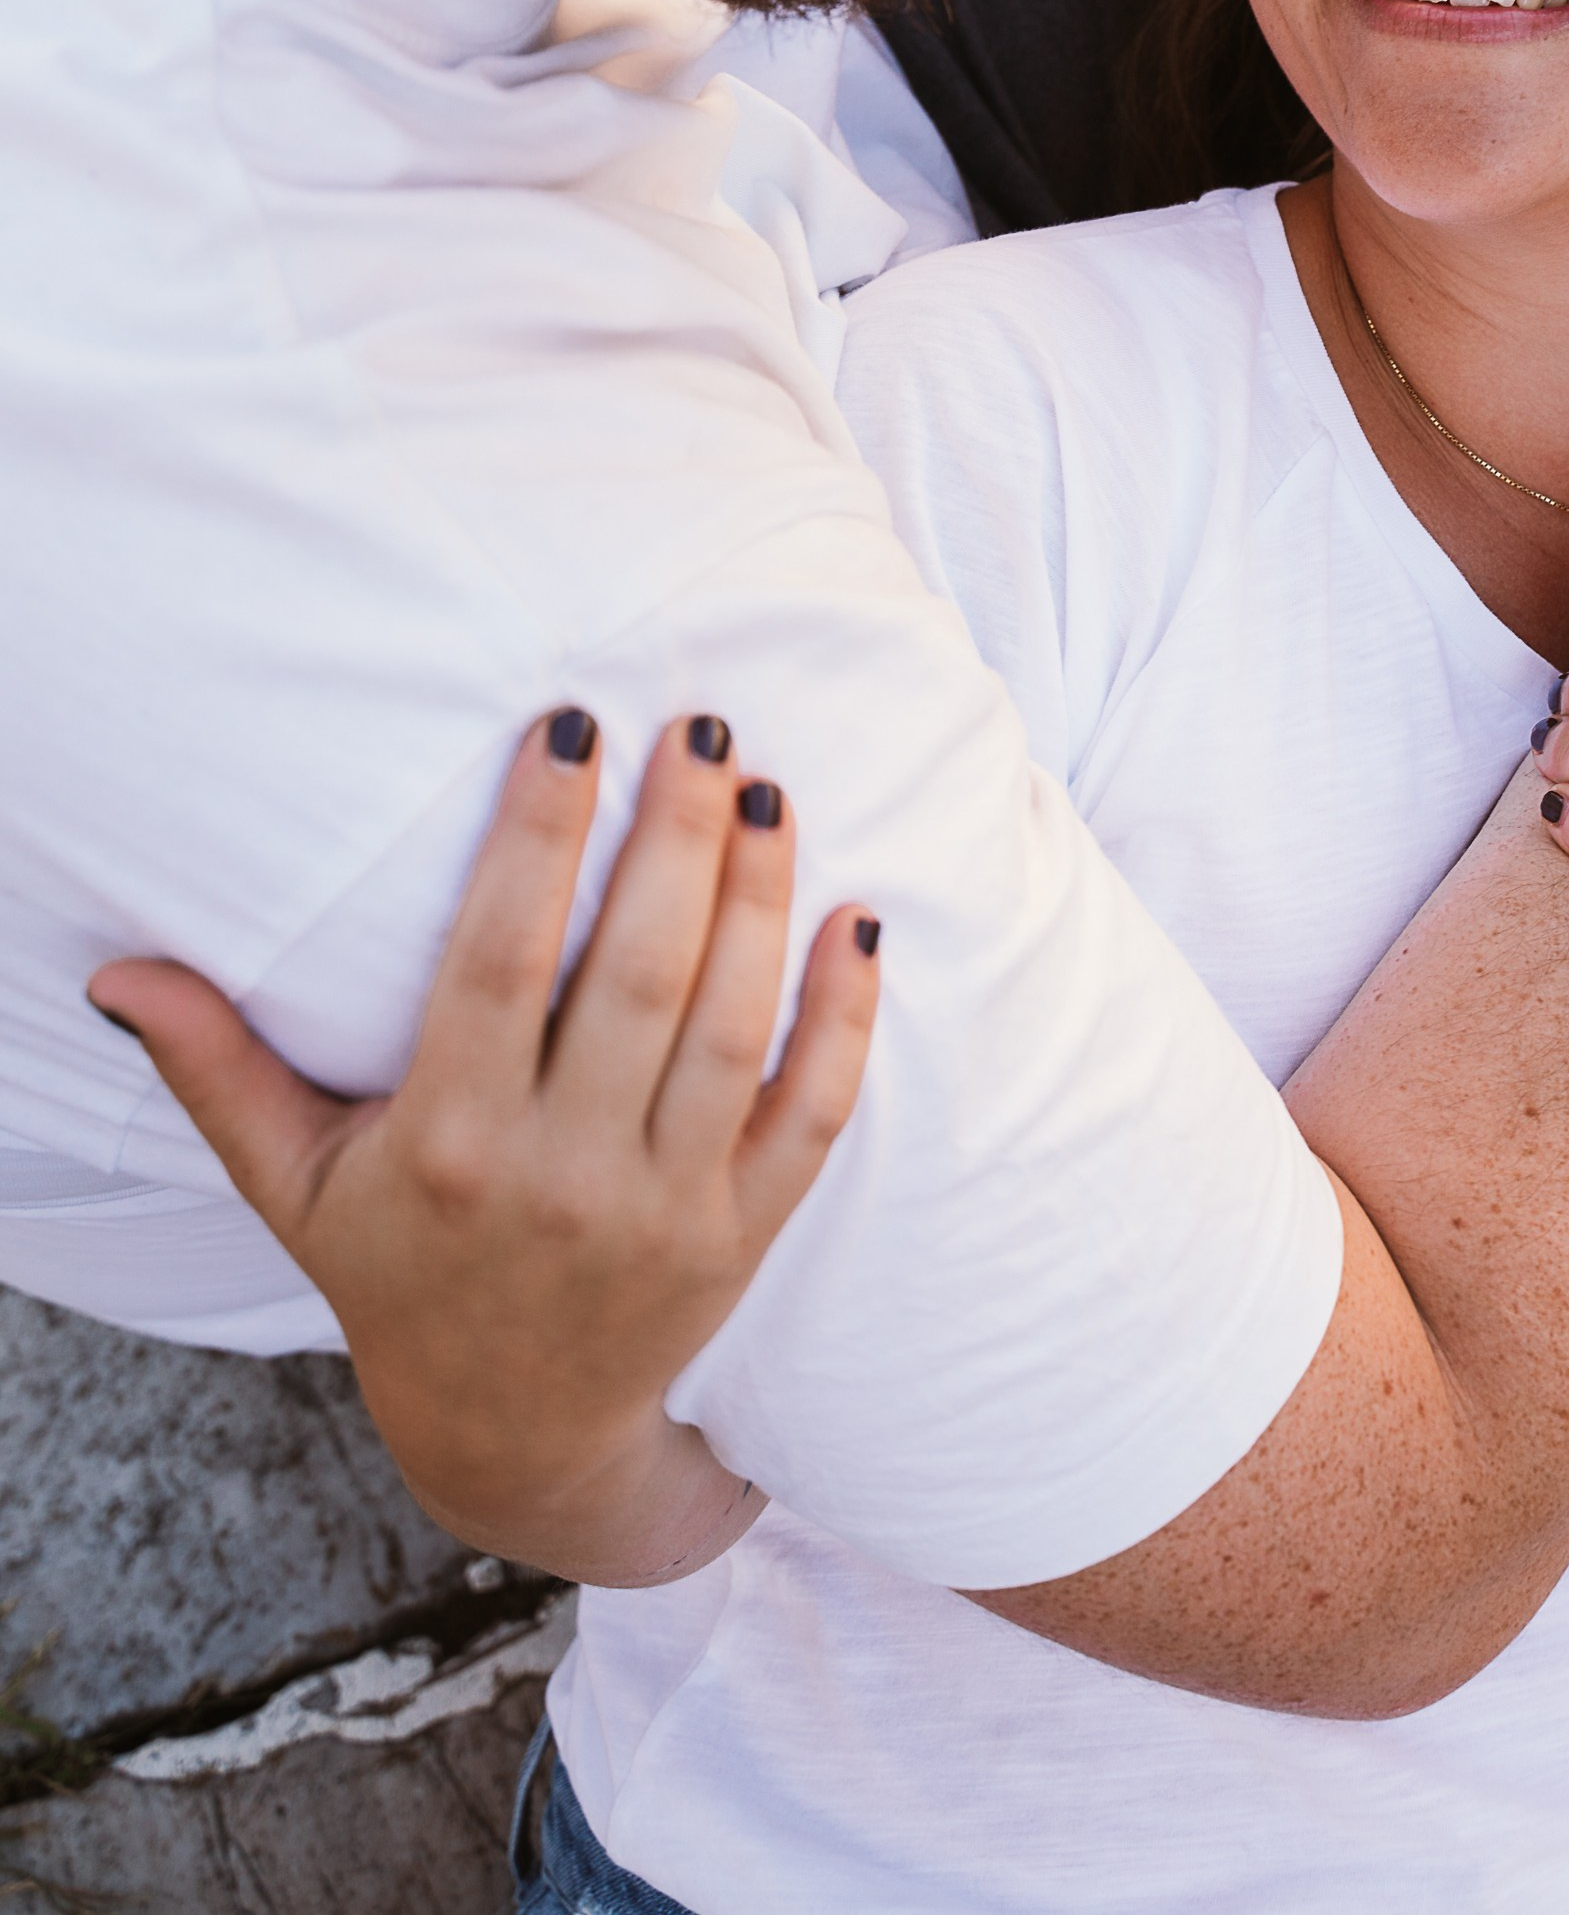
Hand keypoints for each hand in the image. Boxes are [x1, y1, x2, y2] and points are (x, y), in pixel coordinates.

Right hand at [89, 713, 879, 1569]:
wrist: (515, 1437)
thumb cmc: (400, 1270)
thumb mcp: (296, 1184)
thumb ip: (220, 1069)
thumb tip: (118, 973)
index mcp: (450, 1146)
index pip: (498, 962)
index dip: (538, 839)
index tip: (569, 727)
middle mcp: (564, 1178)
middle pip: (637, 977)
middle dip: (677, 838)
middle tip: (702, 723)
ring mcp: (667, 1210)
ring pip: (731, 1027)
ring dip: (762, 898)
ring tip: (766, 789)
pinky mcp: (745, 1234)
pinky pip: (812, 1111)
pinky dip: (845, 1017)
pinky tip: (858, 916)